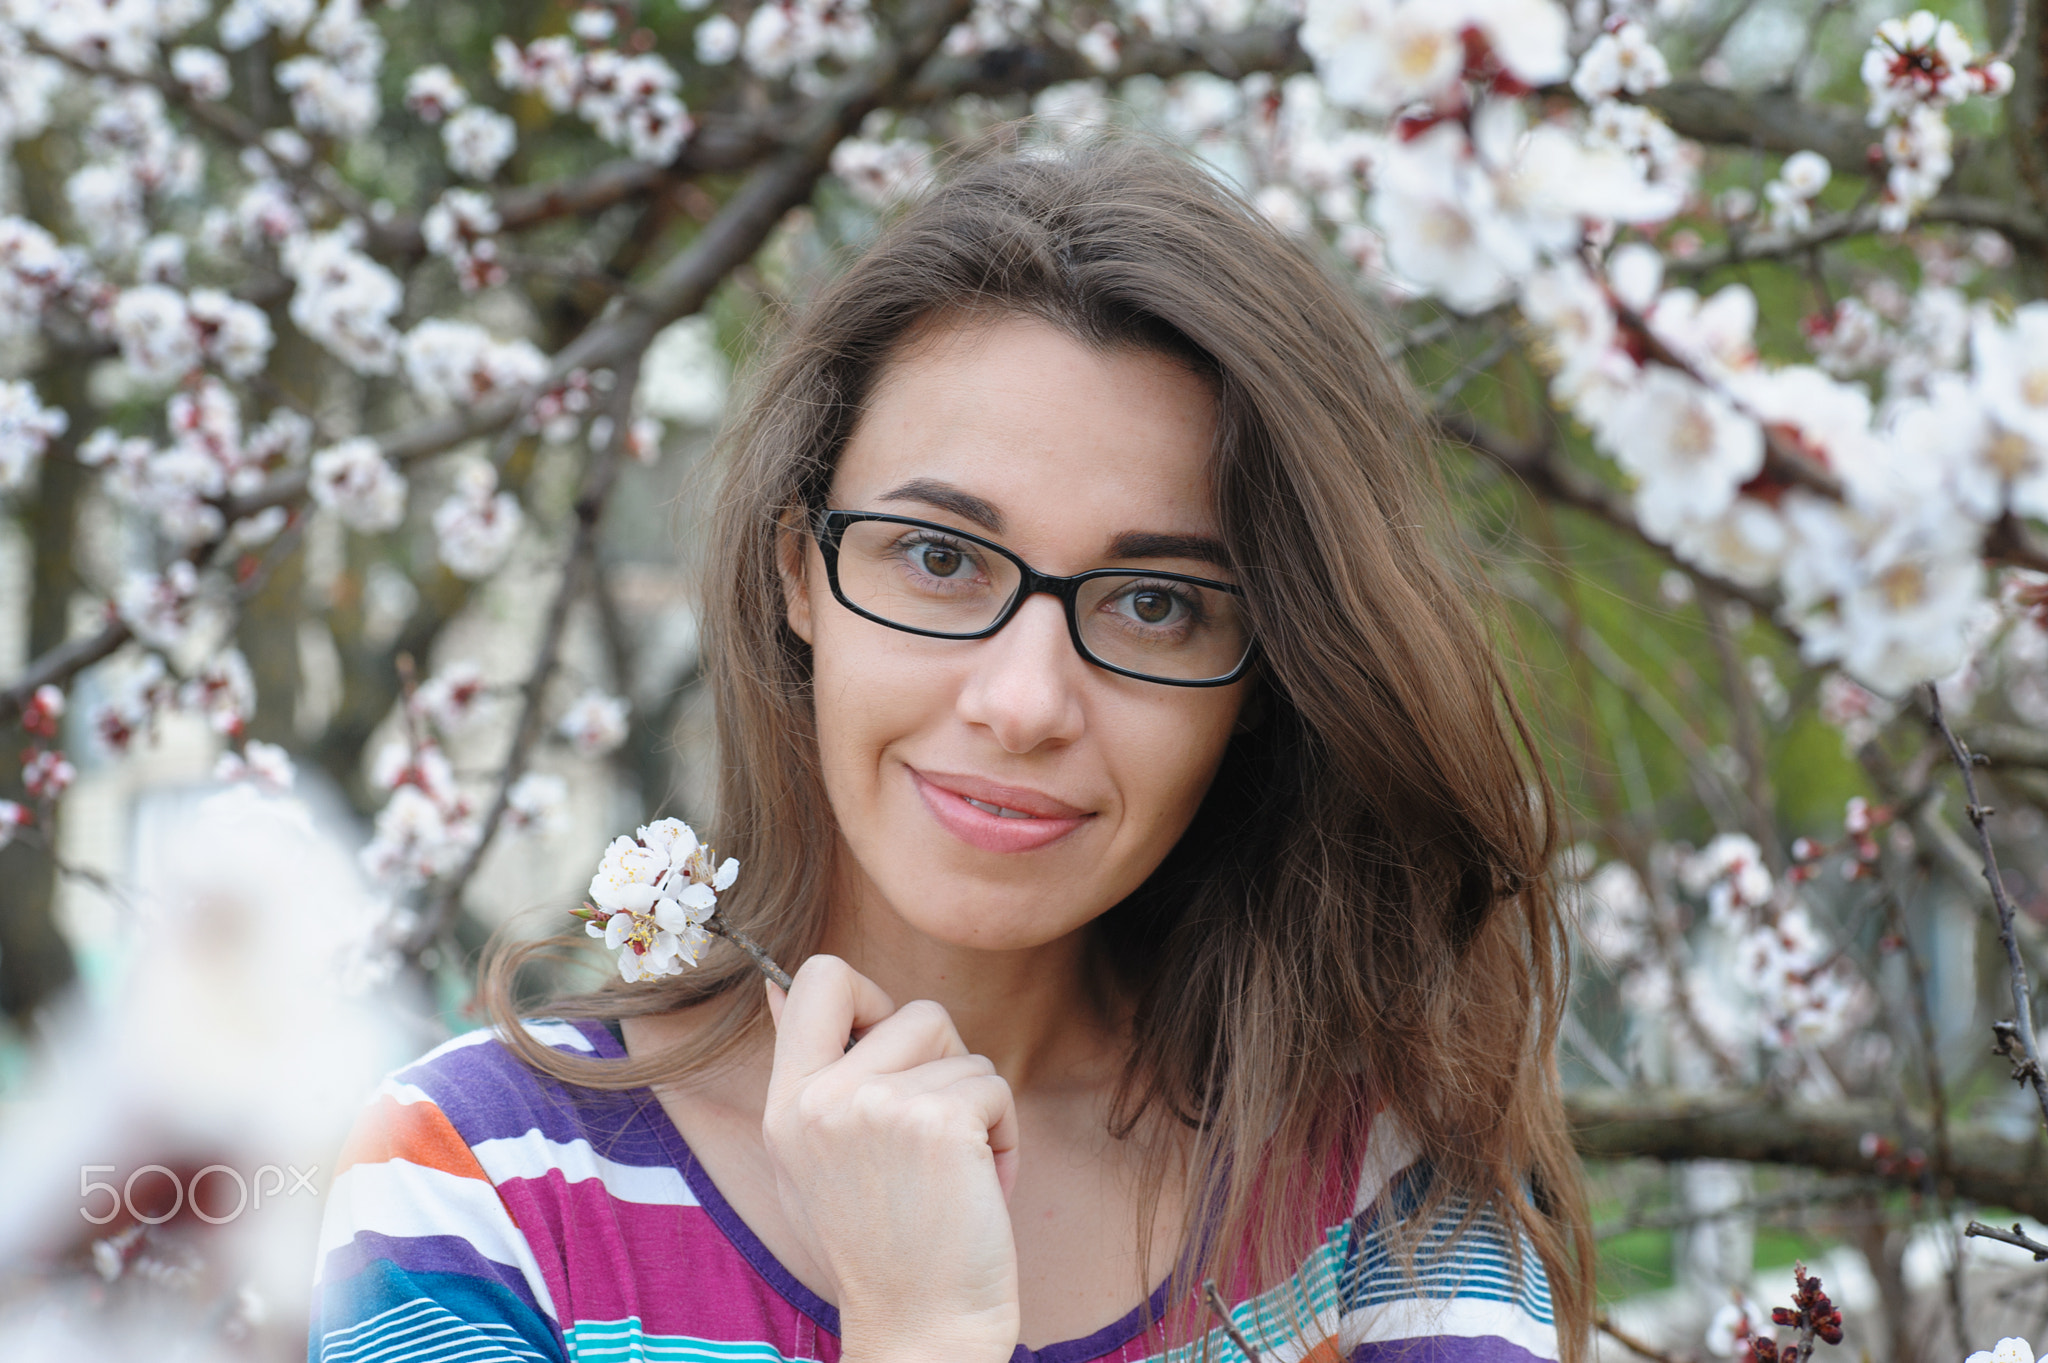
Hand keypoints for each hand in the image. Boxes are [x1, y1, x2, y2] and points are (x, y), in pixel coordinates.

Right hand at [761, 954, 1021, 1362]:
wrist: (920, 1330)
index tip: (888, 1047)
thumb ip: (801, 1075)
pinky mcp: (938, 1123)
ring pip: (963, 1052)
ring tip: (954, 1172)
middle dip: (944, 1064)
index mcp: (785, 1106)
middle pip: (914, 1011)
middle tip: (935, 1135)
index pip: (817, 980)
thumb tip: (777, 985)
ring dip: (977, 1107)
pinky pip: (995, 1087)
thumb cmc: (879, 1249)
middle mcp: (821, 1100)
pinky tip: (979, 1188)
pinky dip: (1003, 1135)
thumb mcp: (807, 1161)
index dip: (869, 995)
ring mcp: (878, 1107)